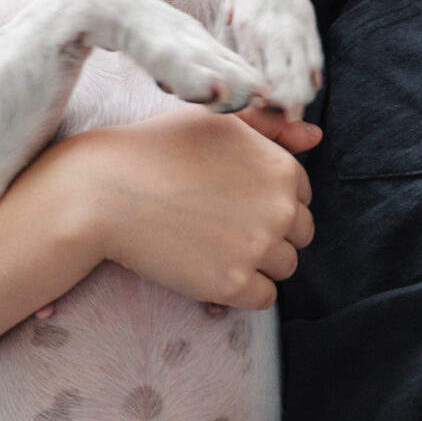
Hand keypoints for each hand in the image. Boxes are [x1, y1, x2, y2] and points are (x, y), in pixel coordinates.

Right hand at [66, 104, 314, 309]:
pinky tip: (209, 268)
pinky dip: (242, 290)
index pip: (300, 197)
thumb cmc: (158, 148)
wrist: (105, 192)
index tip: (231, 200)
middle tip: (220, 224)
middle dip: (269, 233)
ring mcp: (258, 248)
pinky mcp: (233, 284)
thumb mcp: (218, 122)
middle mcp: (280, 208)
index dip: (267, 200)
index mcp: (282, 167)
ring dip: (257, 262)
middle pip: (298, 235)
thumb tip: (315, 139)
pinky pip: (263, 298)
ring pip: (284, 268)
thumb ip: (271, 127)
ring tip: (212, 244)